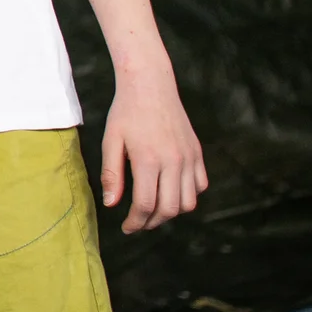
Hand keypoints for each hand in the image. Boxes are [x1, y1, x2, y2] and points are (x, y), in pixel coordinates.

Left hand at [102, 61, 207, 232]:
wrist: (150, 84)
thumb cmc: (126, 112)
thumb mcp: (111, 141)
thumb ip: (111, 174)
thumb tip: (111, 205)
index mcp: (148, 159)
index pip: (146, 205)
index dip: (135, 222)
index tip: (126, 227)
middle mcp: (173, 161)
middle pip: (169, 209)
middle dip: (152, 222)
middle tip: (138, 223)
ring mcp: (189, 157)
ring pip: (189, 202)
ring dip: (171, 212)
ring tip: (153, 211)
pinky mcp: (197, 153)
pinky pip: (200, 185)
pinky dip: (188, 195)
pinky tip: (171, 192)